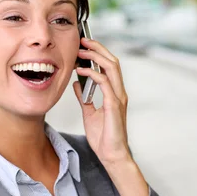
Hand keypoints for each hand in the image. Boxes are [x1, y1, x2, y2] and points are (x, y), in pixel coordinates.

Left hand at [73, 37, 130, 166]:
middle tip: (83, 41)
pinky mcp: (114, 105)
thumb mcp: (89, 113)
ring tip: (81, 50)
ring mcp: (118, 97)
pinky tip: (80, 70)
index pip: (110, 66)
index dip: (99, 53)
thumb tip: (77, 84)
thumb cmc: (103, 137)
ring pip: (112, 67)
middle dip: (98, 48)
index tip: (85, 45)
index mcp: (114, 93)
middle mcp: (119, 92)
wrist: (111, 155)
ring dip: (96, 56)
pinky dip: (92, 73)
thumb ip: (85, 97)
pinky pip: (104, 82)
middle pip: (113, 61)